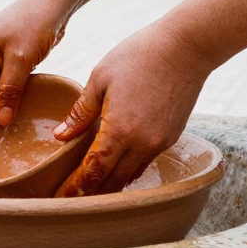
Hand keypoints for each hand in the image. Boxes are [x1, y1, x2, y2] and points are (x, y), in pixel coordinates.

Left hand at [52, 18, 213, 195]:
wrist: (186, 47)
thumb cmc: (139, 55)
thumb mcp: (100, 78)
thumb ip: (80, 111)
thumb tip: (60, 136)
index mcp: (120, 130)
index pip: (93, 170)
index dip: (76, 187)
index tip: (60, 198)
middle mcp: (142, 144)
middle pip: (112, 182)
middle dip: (91, 194)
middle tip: (71, 200)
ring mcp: (160, 143)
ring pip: (130, 175)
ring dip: (111, 185)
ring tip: (90, 189)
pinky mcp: (172, 137)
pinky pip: (145, 162)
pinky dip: (128, 170)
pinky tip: (116, 167)